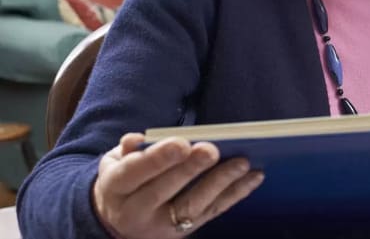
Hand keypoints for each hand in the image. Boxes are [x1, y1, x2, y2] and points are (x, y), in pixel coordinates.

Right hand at [92, 133, 263, 237]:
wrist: (117, 221)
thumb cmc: (124, 180)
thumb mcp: (114, 163)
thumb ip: (126, 151)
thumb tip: (136, 140)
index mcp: (116, 189)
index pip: (134, 173)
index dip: (158, 159)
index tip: (182, 143)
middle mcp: (136, 212)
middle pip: (164, 191)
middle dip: (190, 170)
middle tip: (211, 150)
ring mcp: (161, 226)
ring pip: (192, 206)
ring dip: (220, 183)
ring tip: (242, 163)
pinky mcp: (184, 232)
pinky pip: (213, 212)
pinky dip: (236, 194)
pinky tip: (254, 177)